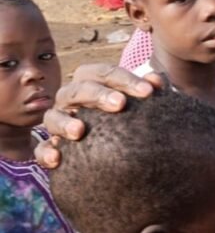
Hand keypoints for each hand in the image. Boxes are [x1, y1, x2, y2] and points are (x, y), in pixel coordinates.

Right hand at [34, 64, 164, 168]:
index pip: (103, 73)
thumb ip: (150, 90)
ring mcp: (59, 122)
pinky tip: (57, 159)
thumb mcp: (143, 103)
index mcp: (93, 84)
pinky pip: (41, 149)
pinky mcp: (51, 147)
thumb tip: (156, 80)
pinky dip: (45, 152)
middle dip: (98, 94)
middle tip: (120, 104)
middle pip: (77, 89)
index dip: (125, 79)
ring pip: (52, 117)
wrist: (122, 150)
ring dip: (64, 122)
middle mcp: (72, 100)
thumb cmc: (131, 117)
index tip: (148, 92)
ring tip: (79, 131)